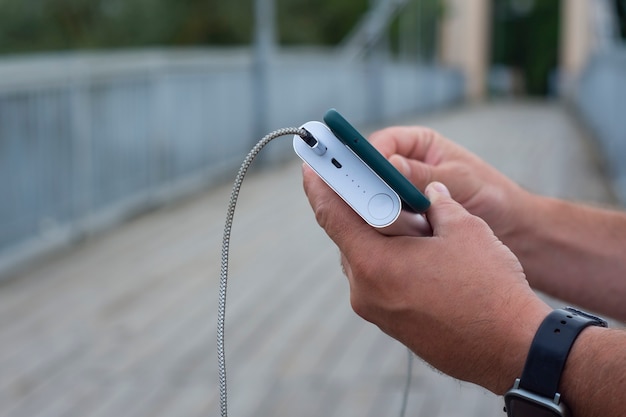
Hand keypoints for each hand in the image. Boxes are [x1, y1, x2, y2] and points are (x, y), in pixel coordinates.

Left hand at [302, 166, 550, 393]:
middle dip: (364, 210)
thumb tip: (430, 194)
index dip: (319, 185)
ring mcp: (378, 313)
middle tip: (382, 189)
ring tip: (416, 226)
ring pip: (367, 261)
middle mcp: (365, 291)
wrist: (514, 348)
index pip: (331, 215)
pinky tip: (423, 256)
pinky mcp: (393, 325)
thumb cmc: (489, 287)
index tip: (312, 167)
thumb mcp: (464, 229)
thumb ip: (438, 204)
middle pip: (349, 237)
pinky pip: (381, 283)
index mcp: (373, 263)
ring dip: (382, 238)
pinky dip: (393, 263)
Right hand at [369, 126, 533, 241]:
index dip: (370, 155)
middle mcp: (407, 167)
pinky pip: (385, 222)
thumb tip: (390, 165)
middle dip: (373, 188)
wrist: (511, 228)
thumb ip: (424, 174)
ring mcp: (403, 195)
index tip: (365, 172)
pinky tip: (403, 237)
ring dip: (383, 211)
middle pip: (372, 173)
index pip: (383, 142)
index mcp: (419, 145)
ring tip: (402, 222)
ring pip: (375, 200)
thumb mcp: (459, 180)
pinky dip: (391, 229)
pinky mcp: (405, 220)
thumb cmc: (491, 194)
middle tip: (375, 203)